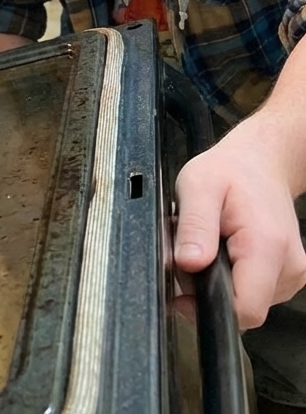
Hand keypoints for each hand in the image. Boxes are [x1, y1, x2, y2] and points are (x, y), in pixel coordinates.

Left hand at [174, 114, 305, 328]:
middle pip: (242, 307)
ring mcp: (291, 273)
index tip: (183, 288)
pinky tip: (223, 249)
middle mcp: (288, 266)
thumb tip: (188, 264)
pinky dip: (231, 274)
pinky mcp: (286, 275)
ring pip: (245, 299)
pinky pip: (252, 290)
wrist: (259, 162)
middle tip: (191, 249)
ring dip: (218, 279)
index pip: (246, 310)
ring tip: (208, 243)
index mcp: (267, 247)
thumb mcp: (197, 186)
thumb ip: (194, 226)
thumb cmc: (230, 171)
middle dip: (207, 286)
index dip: (208, 306)